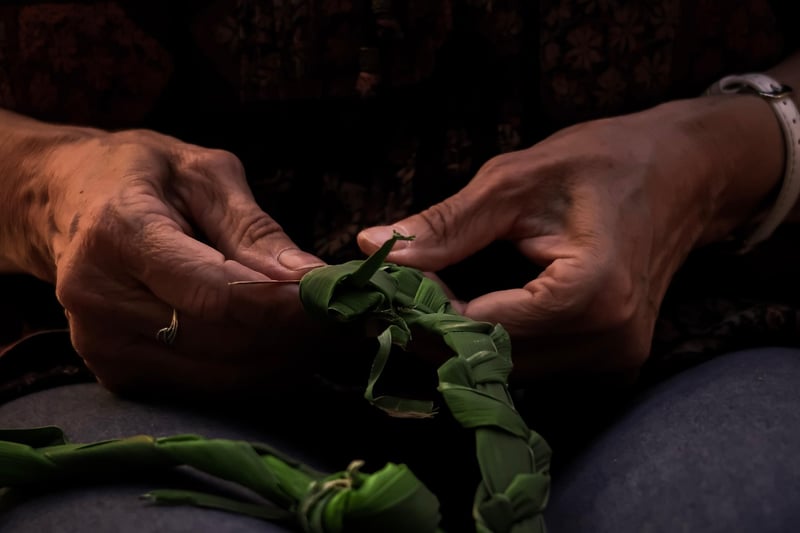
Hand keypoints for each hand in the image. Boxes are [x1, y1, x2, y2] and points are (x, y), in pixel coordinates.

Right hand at [37, 128, 325, 395]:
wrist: (64, 203)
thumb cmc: (141, 175)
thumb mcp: (205, 174)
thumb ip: (257, 231)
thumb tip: (310, 281)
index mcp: (119, 234)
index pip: (216, 295)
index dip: (286, 310)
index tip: (342, 305)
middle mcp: (99, 299)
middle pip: (224, 343)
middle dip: (299, 337)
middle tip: (352, 320)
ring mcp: (102, 346)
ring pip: (221, 378)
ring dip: (285, 361)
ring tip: (325, 332)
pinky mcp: (117, 374)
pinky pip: (205, 389)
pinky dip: (255, 372)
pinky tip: (282, 345)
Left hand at [359, 96, 782, 376]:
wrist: (683, 175)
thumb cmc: (604, 163)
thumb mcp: (515, 180)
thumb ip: (445, 224)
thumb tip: (374, 245)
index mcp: (592, 295)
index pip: (480, 327)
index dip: (426, 309)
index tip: (389, 281)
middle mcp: (609, 343)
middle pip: (493, 357)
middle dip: (438, 327)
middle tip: (403, 287)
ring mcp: (615, 360)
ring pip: (509, 368)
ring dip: (463, 337)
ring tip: (435, 291)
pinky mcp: (612, 361)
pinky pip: (534, 364)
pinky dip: (495, 340)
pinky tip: (474, 305)